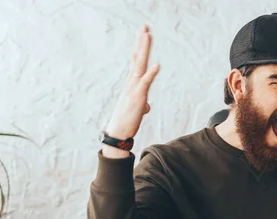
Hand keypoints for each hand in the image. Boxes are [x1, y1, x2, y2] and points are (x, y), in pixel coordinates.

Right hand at [105, 25, 159, 142]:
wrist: (118, 133)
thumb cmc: (126, 121)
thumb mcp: (137, 110)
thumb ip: (142, 105)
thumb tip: (147, 106)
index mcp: (132, 84)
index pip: (136, 63)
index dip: (140, 49)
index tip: (143, 35)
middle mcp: (131, 83)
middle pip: (138, 58)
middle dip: (142, 43)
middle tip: (145, 27)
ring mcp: (134, 88)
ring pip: (140, 65)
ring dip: (144, 50)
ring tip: (147, 35)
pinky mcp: (138, 97)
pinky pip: (145, 83)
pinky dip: (151, 73)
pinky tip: (157, 65)